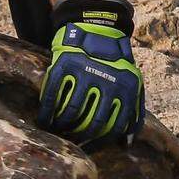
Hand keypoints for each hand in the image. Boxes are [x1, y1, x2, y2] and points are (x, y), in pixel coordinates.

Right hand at [38, 0, 143, 142]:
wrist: (96, 30)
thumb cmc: (115, 64)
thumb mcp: (133, 83)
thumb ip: (134, 112)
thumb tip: (126, 144)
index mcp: (125, 89)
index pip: (113, 126)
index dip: (100, 142)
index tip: (89, 148)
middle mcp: (106, 82)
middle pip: (92, 123)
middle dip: (81, 137)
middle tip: (73, 141)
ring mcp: (84, 74)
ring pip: (71, 113)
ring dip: (63, 126)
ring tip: (59, 130)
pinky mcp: (64, 66)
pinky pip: (52, 97)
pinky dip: (46, 113)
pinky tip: (44, 120)